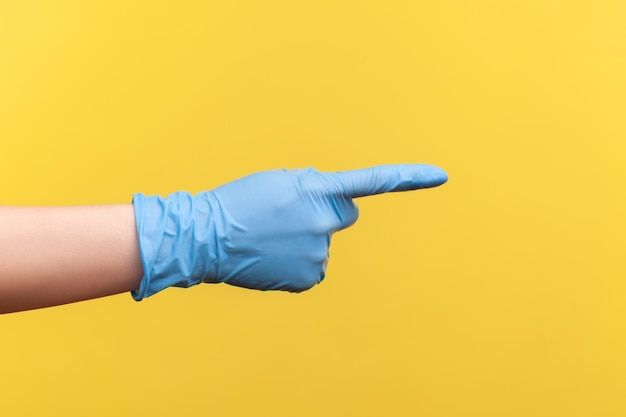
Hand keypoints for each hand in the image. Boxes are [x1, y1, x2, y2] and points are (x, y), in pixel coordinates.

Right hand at [131, 165, 447, 299]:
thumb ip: (315, 186)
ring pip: (322, 245)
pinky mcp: (309, 278)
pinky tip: (272, 257)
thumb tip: (335, 204)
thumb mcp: (279, 180)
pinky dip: (296, 262)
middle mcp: (324, 223)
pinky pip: (312, 267)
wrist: (207, 238)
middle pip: (342, 218)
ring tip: (270, 237)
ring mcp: (318, 254)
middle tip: (288, 218)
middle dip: (323, 216)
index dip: (409, 178)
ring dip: (304, 240)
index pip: (372, 182)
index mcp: (317, 191)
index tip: (442, 176)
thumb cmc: (240, 203)